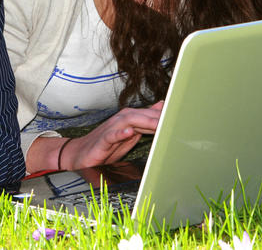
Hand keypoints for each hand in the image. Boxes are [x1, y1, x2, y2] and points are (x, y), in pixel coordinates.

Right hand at [39, 101, 163, 171]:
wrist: (81, 154)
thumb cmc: (106, 145)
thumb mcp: (130, 133)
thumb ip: (145, 121)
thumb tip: (161, 107)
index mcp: (130, 118)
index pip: (150, 115)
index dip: (164, 116)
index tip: (181, 117)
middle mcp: (121, 119)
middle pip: (142, 115)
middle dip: (158, 117)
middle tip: (174, 120)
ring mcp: (111, 128)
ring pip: (129, 121)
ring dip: (144, 122)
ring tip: (158, 125)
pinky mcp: (102, 140)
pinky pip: (112, 135)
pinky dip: (120, 133)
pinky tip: (129, 133)